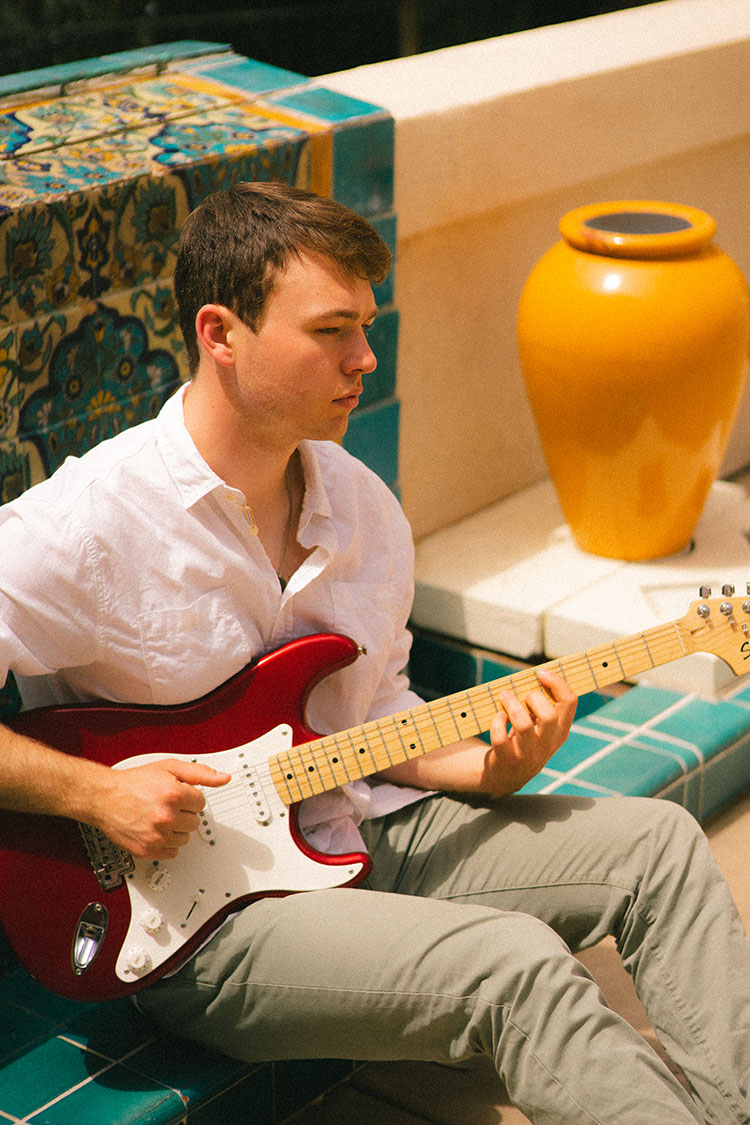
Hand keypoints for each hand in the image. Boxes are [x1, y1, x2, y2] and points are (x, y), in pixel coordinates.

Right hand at [93, 759, 230, 859]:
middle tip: (167, 805)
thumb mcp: (169, 768)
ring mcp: (157, 836)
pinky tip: (156, 830)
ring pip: (185, 838)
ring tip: (160, 817)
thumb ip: (200, 773)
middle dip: (184, 813)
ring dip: (176, 828)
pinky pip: (173, 852)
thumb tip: (224, 778)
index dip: (189, 797)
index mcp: (173, 794)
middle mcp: (166, 816)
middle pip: (195, 822)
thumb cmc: (135, 783)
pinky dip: (167, 843)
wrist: (105, 798)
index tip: (177, 795)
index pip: (201, 803)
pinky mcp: (149, 850)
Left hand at [483, 669, 575, 794]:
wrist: (507, 775)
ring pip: (523, 726)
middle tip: (523, 695)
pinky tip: (498, 717)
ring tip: (504, 696)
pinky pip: (500, 738)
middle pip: (548, 716)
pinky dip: (497, 722)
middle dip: (533, 698)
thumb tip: (538, 674)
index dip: (557, 682)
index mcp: (560, 731)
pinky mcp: (507, 760)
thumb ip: (544, 706)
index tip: (541, 672)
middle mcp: (547, 744)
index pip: (570, 702)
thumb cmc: (525, 740)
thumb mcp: (542, 727)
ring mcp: (528, 754)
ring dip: (511, 705)